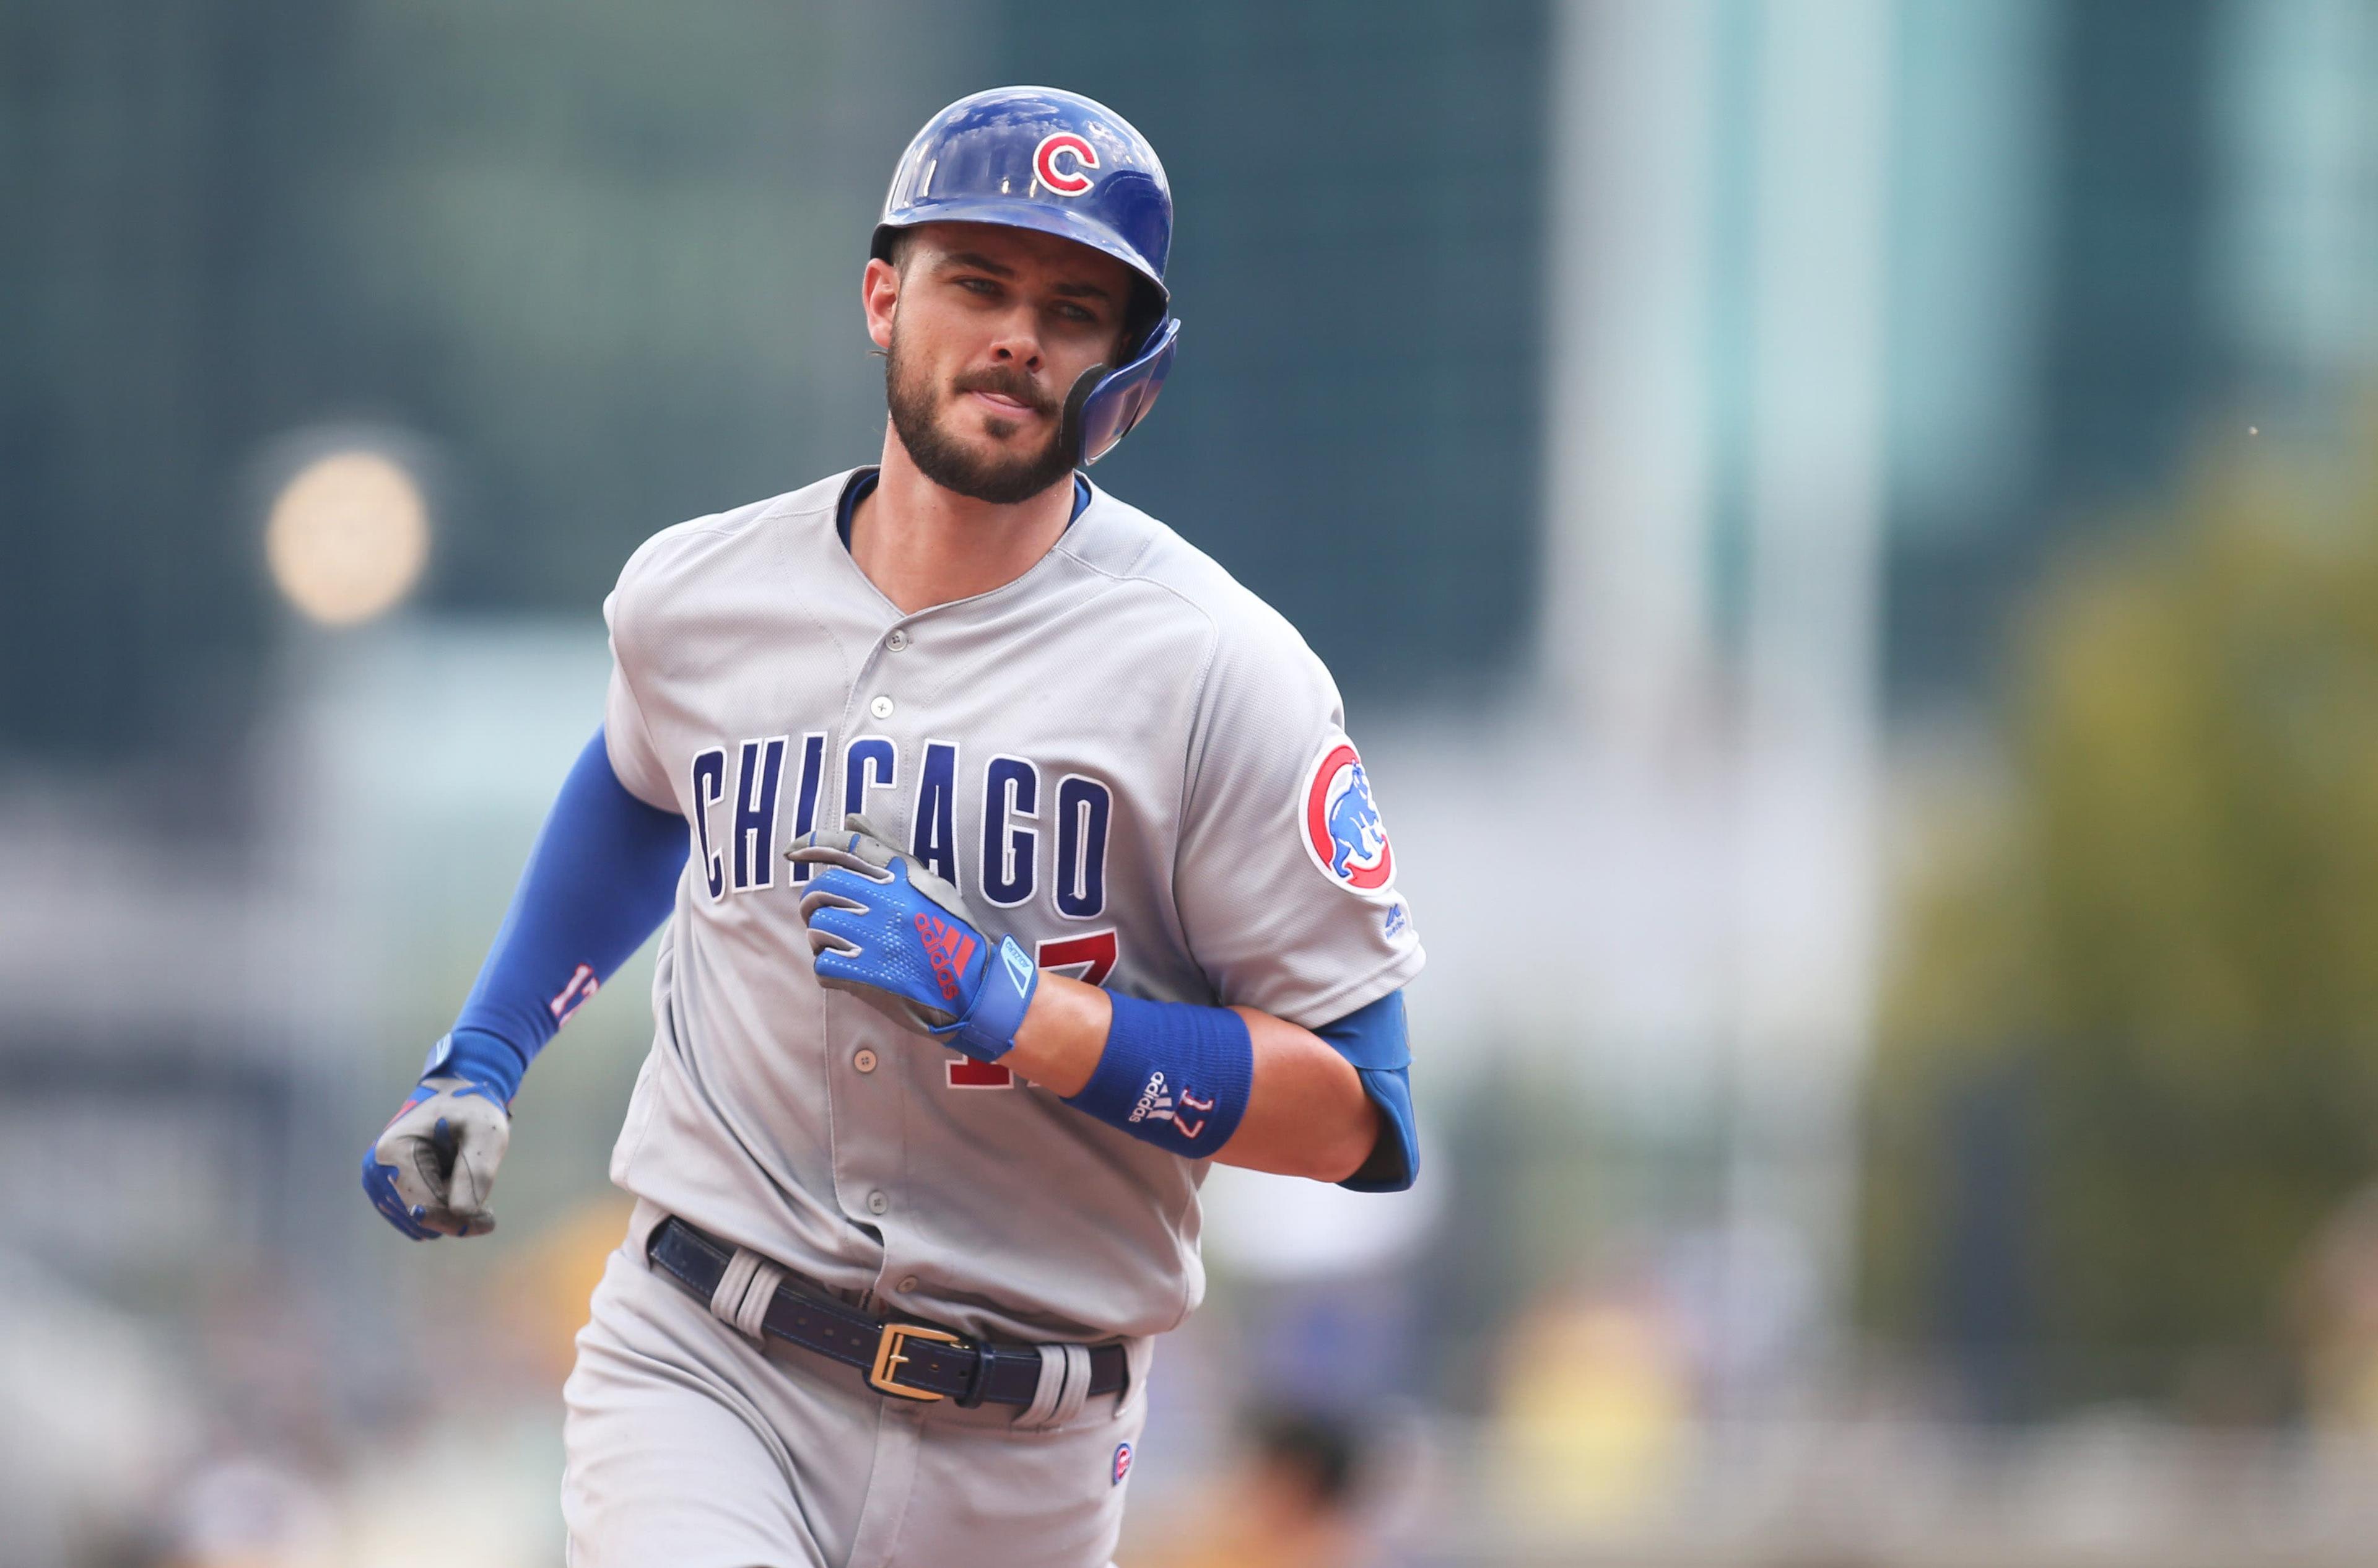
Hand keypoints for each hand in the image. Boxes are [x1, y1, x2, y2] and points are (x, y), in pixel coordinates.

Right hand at [360, 1066, 510, 1239]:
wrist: (454, 1100)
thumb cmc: (472, 1113)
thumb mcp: (487, 1134)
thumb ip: (476, 1172)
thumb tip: (461, 1214)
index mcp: (394, 1152)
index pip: (427, 1208)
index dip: (462, 1219)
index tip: (490, 1217)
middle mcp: (375, 1172)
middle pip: (421, 1219)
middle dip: (455, 1212)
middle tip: (481, 1195)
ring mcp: (376, 1184)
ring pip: (419, 1224)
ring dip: (446, 1210)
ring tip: (459, 1178)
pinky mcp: (383, 1193)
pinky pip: (415, 1220)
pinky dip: (436, 1209)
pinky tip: (447, 1184)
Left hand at [787, 814, 1037, 1061]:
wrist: (974, 991)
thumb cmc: (951, 934)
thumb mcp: (931, 884)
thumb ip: (887, 851)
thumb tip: (850, 817)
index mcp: (905, 877)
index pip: (850, 847)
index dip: (813, 843)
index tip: (791, 852)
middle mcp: (890, 902)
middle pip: (823, 888)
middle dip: (814, 902)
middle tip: (823, 914)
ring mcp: (877, 939)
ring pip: (818, 927)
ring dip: (823, 939)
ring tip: (845, 947)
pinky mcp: (868, 976)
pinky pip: (823, 965)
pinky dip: (829, 970)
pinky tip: (849, 971)